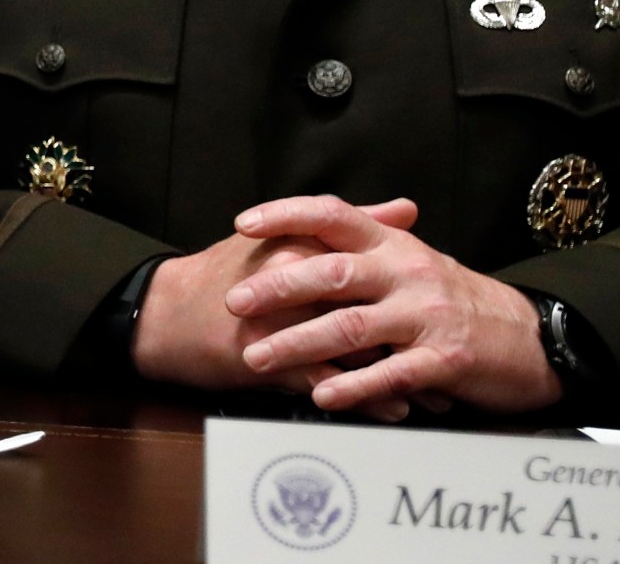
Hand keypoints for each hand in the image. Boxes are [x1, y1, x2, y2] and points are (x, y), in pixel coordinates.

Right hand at [132, 197, 420, 395]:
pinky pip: (329, 382)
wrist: (163, 314)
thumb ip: (348, 222)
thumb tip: (405, 209)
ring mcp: (284, 321)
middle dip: (417, 339)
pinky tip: (392, 409)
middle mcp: (298, 280)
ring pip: (358, 349)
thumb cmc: (225, 275)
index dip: (416, 290)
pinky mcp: (269, 358)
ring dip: (401, 376)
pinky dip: (364, 398)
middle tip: (456, 358)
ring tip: (435, 396)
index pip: (375, 264)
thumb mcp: (284, 238)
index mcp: (304, 245)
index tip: (448, 308)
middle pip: (375, 310)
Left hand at [227, 195, 558, 416]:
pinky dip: (354, 385)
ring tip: (257, 358)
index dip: (286, 214)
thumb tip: (303, 224)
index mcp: (393, 244)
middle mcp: (407, 272)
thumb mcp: (412, 260)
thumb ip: (362, 244)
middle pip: (333, 273)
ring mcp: (427, 315)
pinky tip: (321, 394)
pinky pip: (391, 373)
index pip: (334, 214)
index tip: (243, 225)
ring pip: (352, 327)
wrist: (532, 337)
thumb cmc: (455, 298)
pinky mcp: (445, 359)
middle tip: (234, 303)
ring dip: (298, 344)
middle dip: (277, 288)